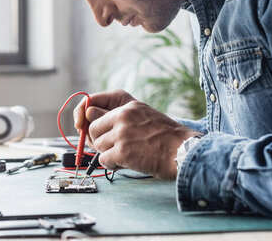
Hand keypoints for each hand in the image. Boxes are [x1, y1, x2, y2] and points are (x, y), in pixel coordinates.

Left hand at [76, 90, 200, 178]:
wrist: (183, 150)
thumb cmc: (167, 136)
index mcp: (127, 106)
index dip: (92, 124)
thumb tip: (88, 114)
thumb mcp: (144, 116)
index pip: (94, 111)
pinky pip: (104, 160)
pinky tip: (125, 163)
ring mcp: (121, 135)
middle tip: (113, 147)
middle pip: (93, 129)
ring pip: (97, 145)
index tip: (91, 130)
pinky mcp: (122, 152)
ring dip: (107, 153)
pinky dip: (112, 165)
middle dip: (100, 140)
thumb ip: (119, 116)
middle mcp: (122, 117)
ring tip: (124, 155)